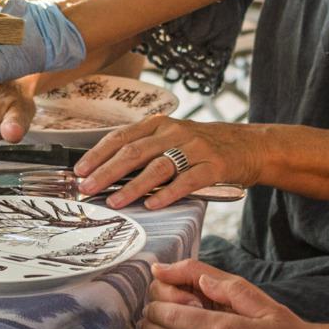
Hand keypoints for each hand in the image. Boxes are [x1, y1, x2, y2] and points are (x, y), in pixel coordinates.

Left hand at [74, 114, 254, 208]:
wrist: (248, 145)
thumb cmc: (203, 145)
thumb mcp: (172, 138)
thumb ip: (146, 150)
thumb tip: (108, 172)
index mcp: (159, 124)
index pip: (121, 137)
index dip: (98, 154)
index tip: (80, 171)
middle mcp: (174, 132)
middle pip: (134, 151)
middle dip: (106, 171)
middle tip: (88, 188)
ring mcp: (195, 148)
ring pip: (158, 166)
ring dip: (132, 186)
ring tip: (115, 202)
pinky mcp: (213, 166)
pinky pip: (187, 180)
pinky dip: (167, 193)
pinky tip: (152, 204)